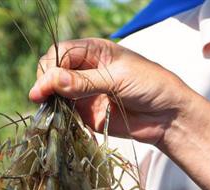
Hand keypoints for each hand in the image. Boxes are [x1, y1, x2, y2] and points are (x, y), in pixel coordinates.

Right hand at [29, 38, 193, 144]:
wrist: (167, 117)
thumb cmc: (150, 86)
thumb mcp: (118, 79)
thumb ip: (84, 82)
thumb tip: (52, 81)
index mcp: (94, 50)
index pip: (60, 53)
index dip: (50, 68)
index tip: (44, 87)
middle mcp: (85, 69)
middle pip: (52, 71)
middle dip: (45, 83)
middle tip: (43, 99)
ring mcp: (83, 92)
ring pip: (54, 92)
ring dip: (48, 101)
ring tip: (47, 110)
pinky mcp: (85, 113)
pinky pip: (63, 112)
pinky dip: (57, 116)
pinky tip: (56, 119)